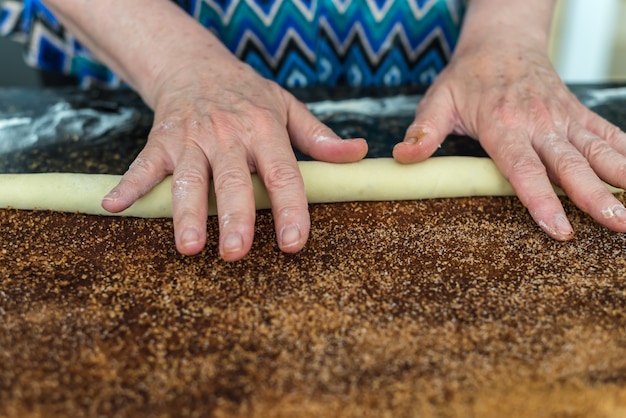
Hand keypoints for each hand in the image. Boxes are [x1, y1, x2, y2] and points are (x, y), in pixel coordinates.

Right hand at [101, 48, 366, 260]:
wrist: (197, 66)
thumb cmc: (248, 95)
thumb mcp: (288, 107)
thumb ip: (319, 136)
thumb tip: (358, 154)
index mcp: (264, 130)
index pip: (283, 173)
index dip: (291, 208)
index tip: (294, 243)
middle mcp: (228, 136)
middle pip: (233, 182)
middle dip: (234, 217)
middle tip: (236, 252)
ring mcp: (191, 139)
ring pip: (188, 179)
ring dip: (185, 213)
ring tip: (189, 248)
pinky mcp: (161, 141)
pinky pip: (143, 165)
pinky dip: (128, 185)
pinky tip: (113, 206)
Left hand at [393, 39, 625, 238]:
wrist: (503, 40)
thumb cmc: (468, 77)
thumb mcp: (438, 100)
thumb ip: (424, 130)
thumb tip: (404, 157)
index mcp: (503, 125)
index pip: (524, 169)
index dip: (541, 200)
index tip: (560, 229)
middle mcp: (539, 123)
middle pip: (570, 165)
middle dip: (595, 197)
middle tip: (617, 225)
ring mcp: (563, 118)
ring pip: (597, 151)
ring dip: (621, 178)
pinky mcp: (578, 114)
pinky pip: (609, 134)